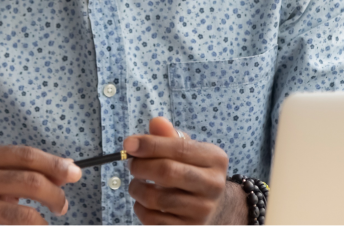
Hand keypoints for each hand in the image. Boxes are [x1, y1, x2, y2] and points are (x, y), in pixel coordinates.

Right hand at [0, 145, 81, 225]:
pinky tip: (31, 228)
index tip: (74, 173)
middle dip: (55, 194)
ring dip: (43, 221)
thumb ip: (20, 169)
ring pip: (23, 214)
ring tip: (47, 222)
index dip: (54, 164)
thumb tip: (65, 168)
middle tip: (63, 205)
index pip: (25, 155)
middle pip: (30, 182)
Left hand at [125, 117, 245, 225]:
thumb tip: (156, 123)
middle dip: (140, 166)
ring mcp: (202, 211)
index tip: (128, 143)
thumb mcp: (188, 151)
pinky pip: (153, 220)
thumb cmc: (194, 172)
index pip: (178, 148)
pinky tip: (143, 202)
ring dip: (136, 189)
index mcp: (215, 159)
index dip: (150, 145)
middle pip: (167, 172)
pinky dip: (140, 209)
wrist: (215, 208)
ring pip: (156, 198)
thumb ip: (170, 136)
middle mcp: (213, 185)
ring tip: (136, 184)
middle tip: (131, 164)